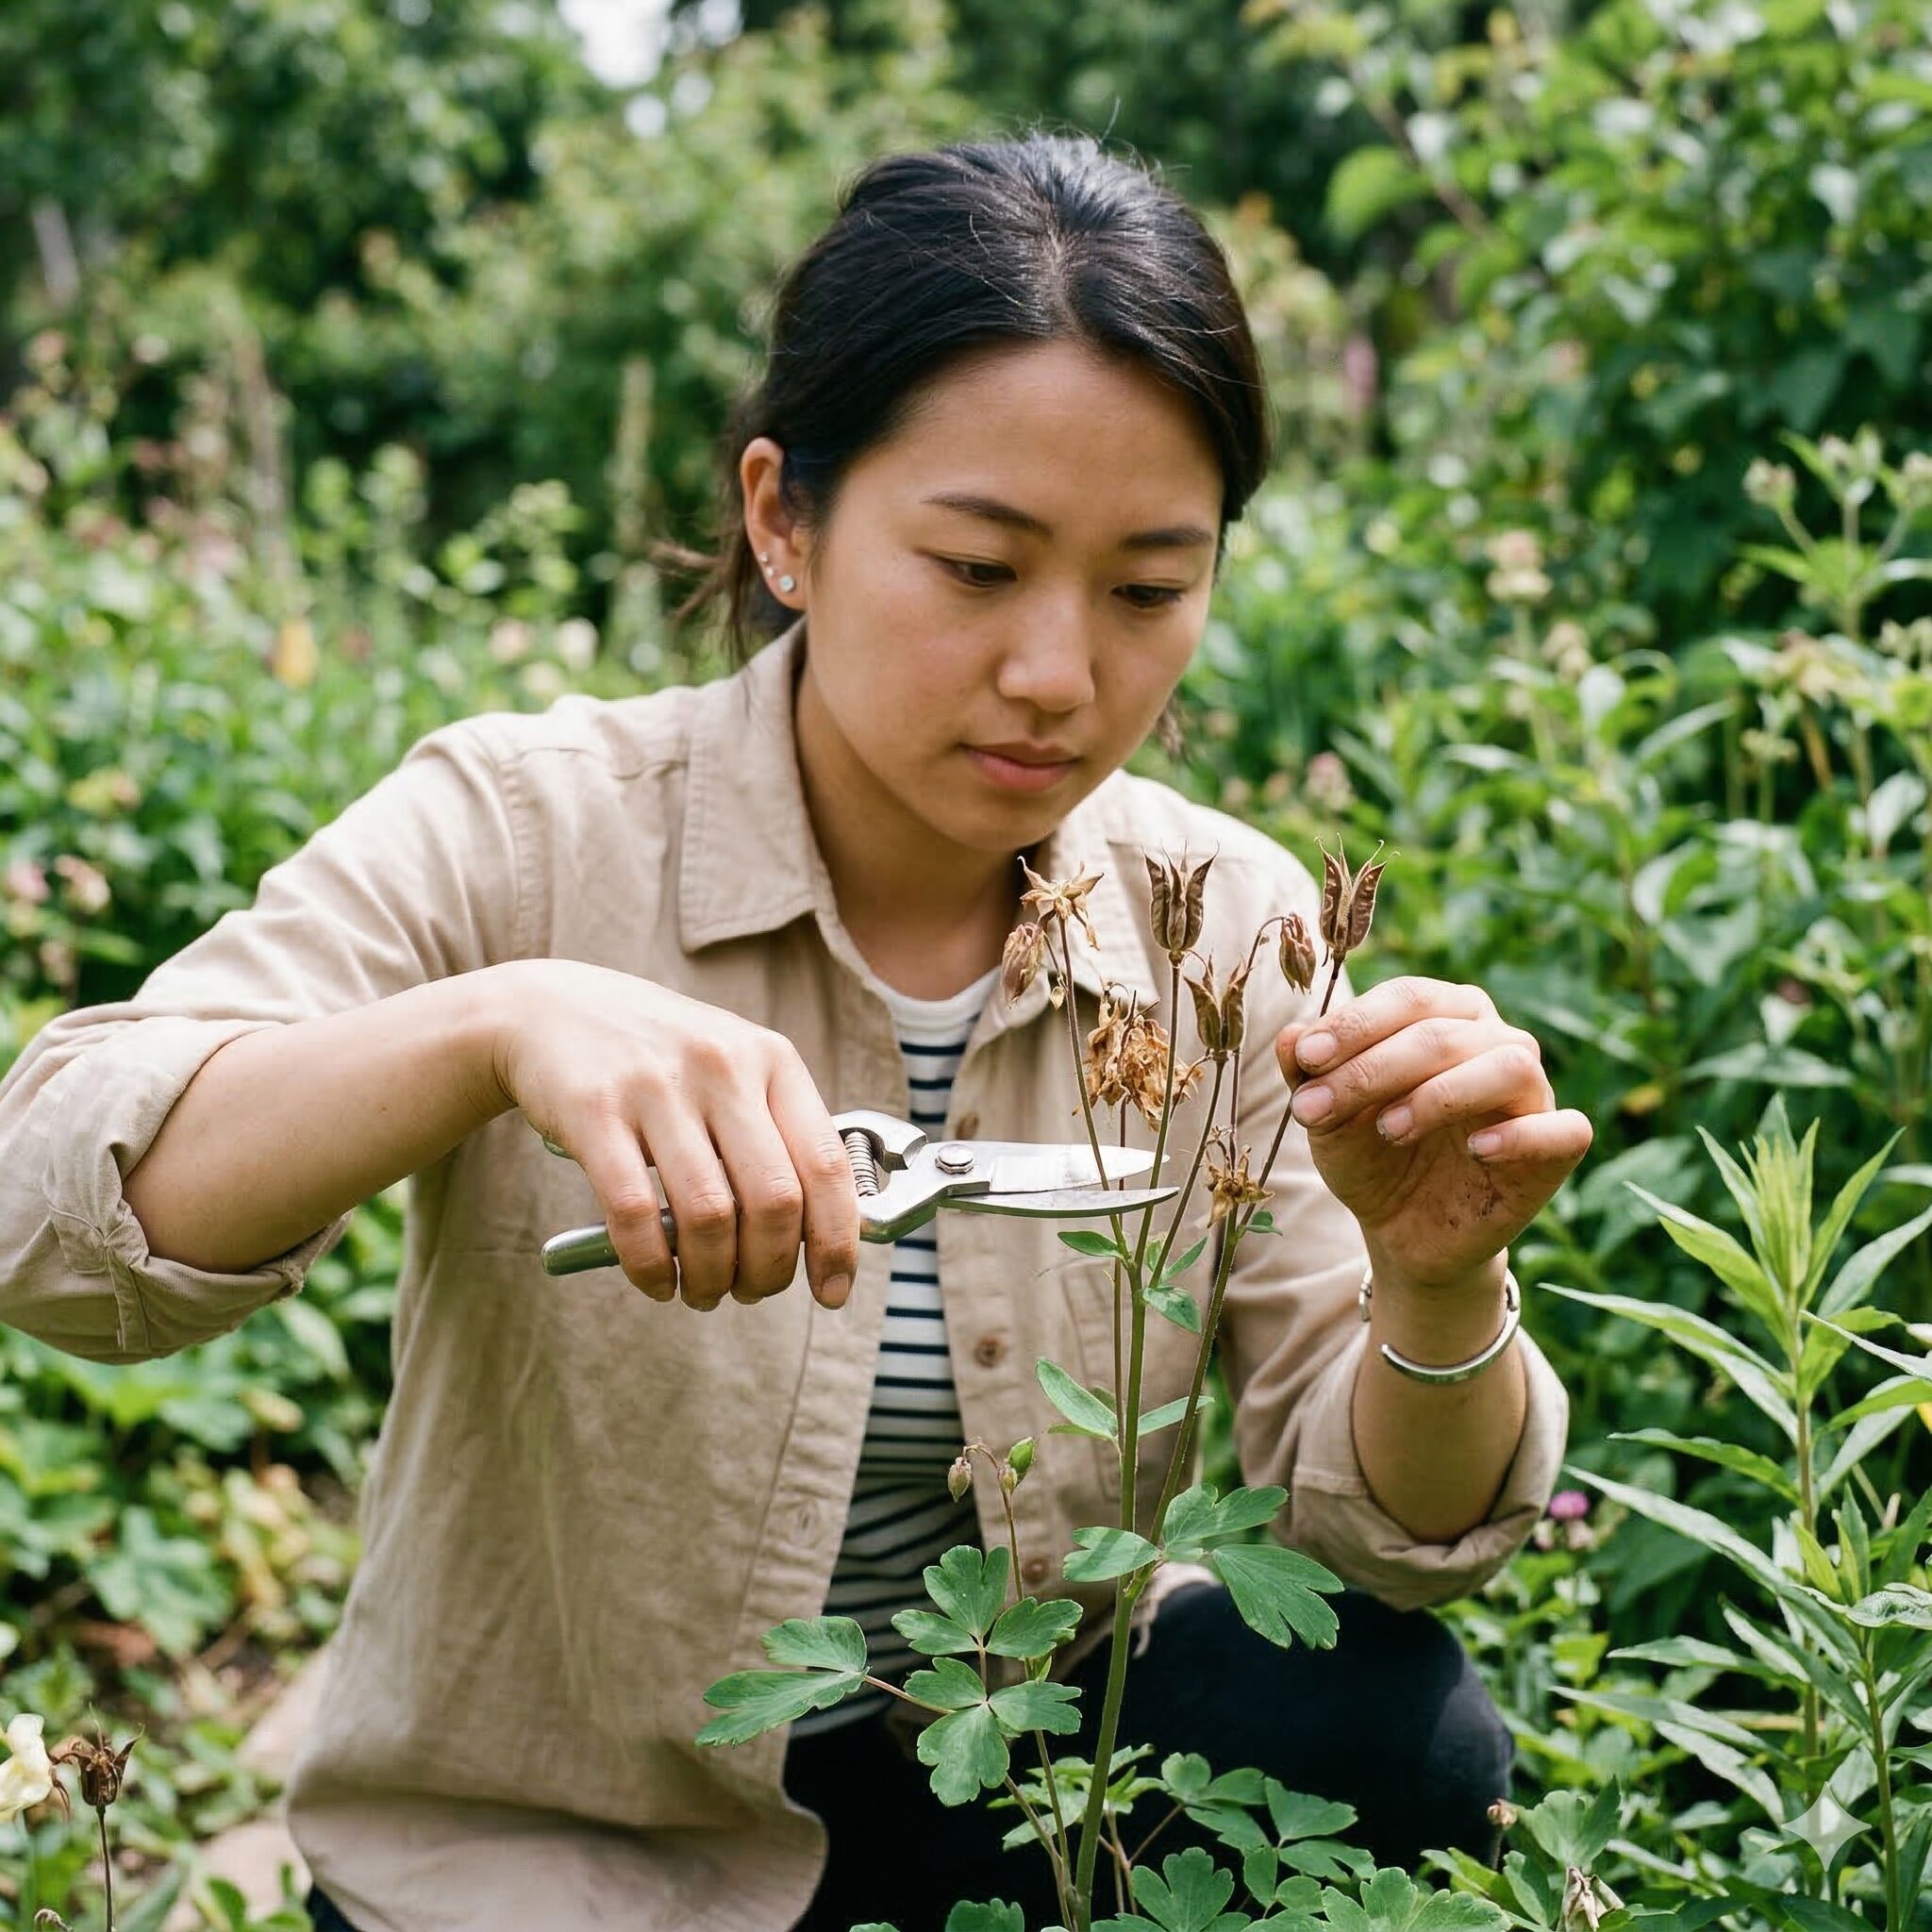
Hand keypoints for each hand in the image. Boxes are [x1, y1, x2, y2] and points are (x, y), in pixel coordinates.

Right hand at [483, 960, 859, 1310]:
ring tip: (703, 1292)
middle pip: (775, 1200)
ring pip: (709, 1215)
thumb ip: (777, 1136)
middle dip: (769, 1269)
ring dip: (712, 1276)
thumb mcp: (733, 1070)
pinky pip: (636, 1214)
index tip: (832, 1291)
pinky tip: (657, 1281)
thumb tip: (823, 1234)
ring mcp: (657, 1086)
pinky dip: (652, 1266)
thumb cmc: (660, 1059)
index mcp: (772, 1059)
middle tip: (751, 1292)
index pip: (826, 1165)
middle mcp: (722, 1066)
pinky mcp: (595, 1110)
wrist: (552, 1010)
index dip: (837, 1241)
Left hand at [1272, 975, 1591, 1291]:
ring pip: (1508, 1064)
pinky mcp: (1557, 1149)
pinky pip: (1564, 1129)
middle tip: (1316, 1107)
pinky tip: (1476, 1150)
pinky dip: (1522, 1135)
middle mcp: (1496, 1040)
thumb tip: (1290, 1036)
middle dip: (1372, 1068)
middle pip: (1444, 1032)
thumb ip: (1307, 1075)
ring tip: (1390, 1129)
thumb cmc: (1371, 1154)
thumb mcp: (1327, 1116)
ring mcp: (1532, 1093)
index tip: (1308, 1058)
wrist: (1402, 1230)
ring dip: (1441, 1094)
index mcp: (1446, 1013)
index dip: (1356, 1023)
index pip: (1408, 997)